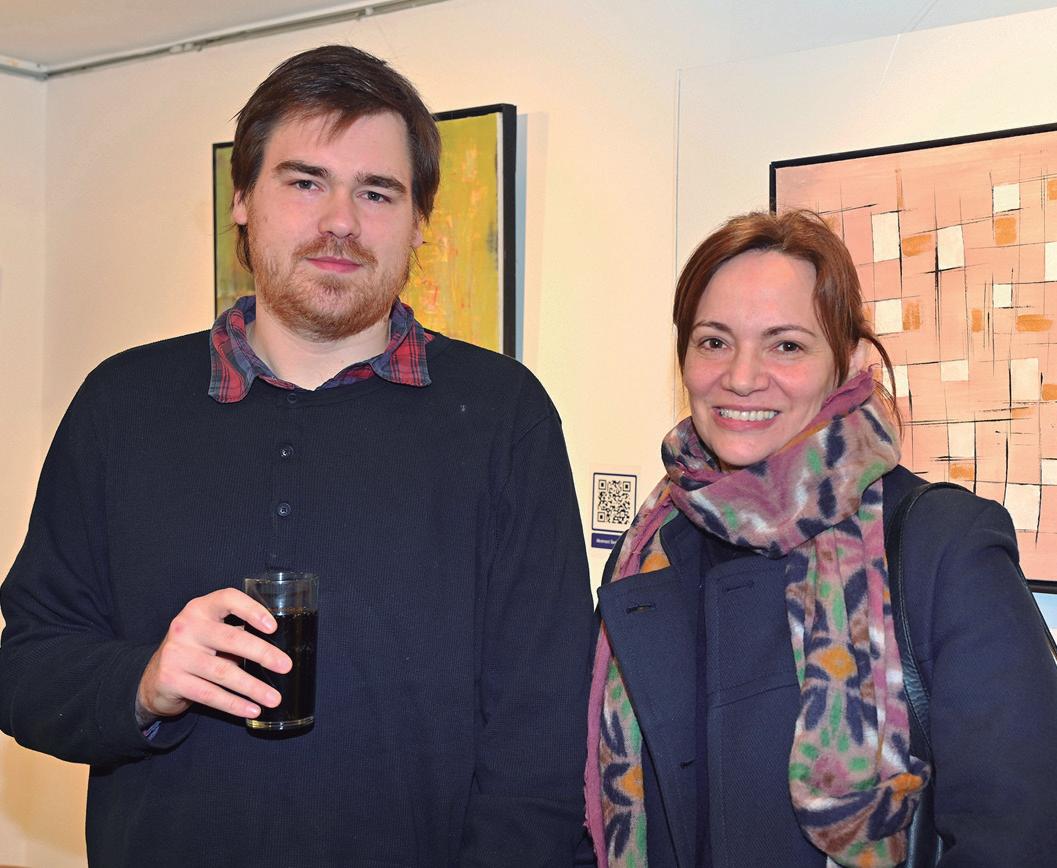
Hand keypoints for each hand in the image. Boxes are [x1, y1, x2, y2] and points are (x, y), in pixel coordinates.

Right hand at [136, 588, 290, 723]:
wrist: (155, 678)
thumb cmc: (195, 650)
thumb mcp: (211, 633)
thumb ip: (237, 633)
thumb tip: (278, 648)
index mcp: (200, 608)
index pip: (228, 599)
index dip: (252, 610)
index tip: (273, 626)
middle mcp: (186, 627)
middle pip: (231, 639)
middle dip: (262, 654)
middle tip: (285, 666)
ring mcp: (176, 654)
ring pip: (223, 672)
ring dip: (253, 687)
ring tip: (274, 698)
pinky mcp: (171, 680)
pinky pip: (210, 695)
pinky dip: (234, 704)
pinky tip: (252, 710)